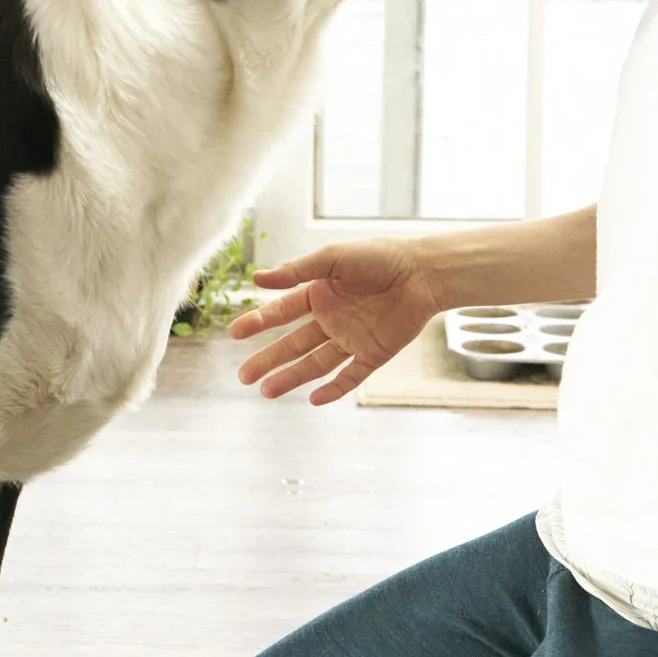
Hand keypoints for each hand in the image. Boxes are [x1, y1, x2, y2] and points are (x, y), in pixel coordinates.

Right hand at [229, 239, 438, 404]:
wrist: (422, 272)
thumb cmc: (378, 257)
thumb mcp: (333, 259)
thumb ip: (296, 271)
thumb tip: (257, 278)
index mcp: (319, 294)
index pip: (281, 313)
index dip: (258, 322)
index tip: (235, 333)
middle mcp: (331, 319)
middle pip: (292, 344)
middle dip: (267, 360)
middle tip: (243, 376)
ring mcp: (351, 339)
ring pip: (315, 364)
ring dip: (291, 377)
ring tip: (266, 391)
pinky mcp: (373, 354)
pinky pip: (350, 376)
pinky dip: (333, 388)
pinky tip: (314, 399)